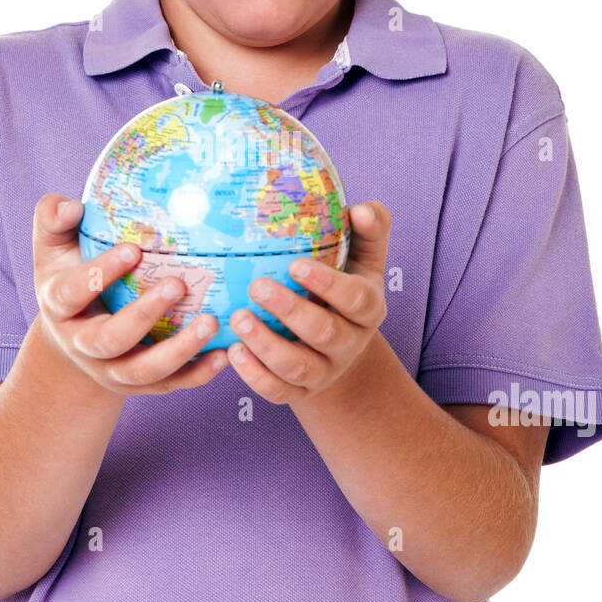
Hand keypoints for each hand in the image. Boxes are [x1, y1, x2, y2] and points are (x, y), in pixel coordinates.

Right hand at [32, 194, 225, 394]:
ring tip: (211, 322)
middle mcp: (83, 344)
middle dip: (144, 315)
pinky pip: (169, 385)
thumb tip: (71, 206)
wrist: (71, 337)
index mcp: (59, 306)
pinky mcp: (140, 384)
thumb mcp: (52, 247)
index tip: (133, 249)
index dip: (100, 274)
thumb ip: (53, 219)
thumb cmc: (69, 276)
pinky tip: (223, 355)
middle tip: (178, 284)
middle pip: (110, 339)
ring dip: (179, 350)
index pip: (72, 293)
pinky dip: (197, 374)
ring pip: (144, 370)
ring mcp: (112, 369)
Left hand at [225, 200, 390, 403]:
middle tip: (257, 285)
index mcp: (368, 309)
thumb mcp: (363, 258)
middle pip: (325, 333)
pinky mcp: (299, 392)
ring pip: (298, 367)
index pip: (357, 300)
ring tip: (238, 317)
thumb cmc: (345, 286)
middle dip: (290, 310)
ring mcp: (324, 372)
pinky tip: (232, 352)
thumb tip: (360, 209)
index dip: (328, 285)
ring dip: (266, 345)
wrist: (339, 347)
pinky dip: (255, 376)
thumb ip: (369, 229)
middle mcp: (349, 343)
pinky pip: (278, 392)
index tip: (296, 265)